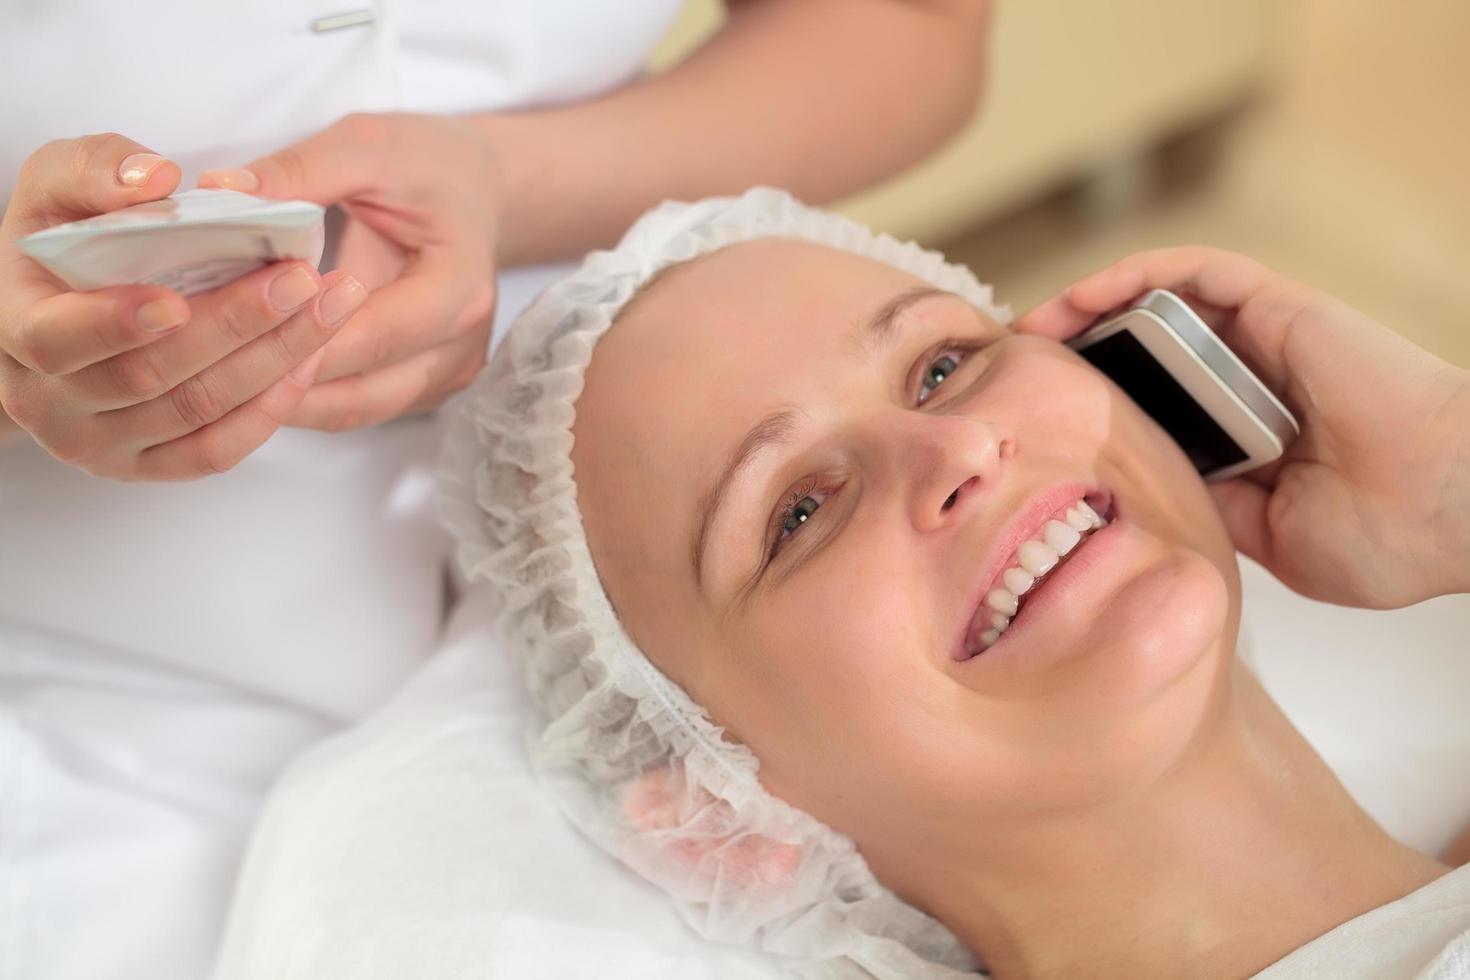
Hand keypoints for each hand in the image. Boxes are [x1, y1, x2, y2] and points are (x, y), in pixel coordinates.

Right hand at [0, 133, 366, 479]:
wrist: (61, 312)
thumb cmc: (65, 241)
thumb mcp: (60, 184)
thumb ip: (96, 170)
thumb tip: (155, 180)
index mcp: (17, 327)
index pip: (59, 339)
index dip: (117, 324)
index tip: (177, 300)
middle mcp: (50, 401)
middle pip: (151, 377)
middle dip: (235, 326)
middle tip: (301, 278)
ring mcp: (100, 444)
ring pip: (197, 412)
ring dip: (273, 360)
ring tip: (328, 306)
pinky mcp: (150, 466)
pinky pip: (216, 452)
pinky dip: (269, 409)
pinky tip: (308, 359)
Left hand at [200, 112, 500, 430]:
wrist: (480, 192)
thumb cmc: (430, 165)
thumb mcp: (369, 146)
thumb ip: (300, 171)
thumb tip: (220, 192)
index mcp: (459, 286)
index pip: (374, 335)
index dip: (300, 341)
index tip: (227, 331)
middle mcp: (460, 344)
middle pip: (362, 391)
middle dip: (280, 384)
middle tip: (200, 367)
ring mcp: (446, 374)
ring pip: (354, 410)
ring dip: (285, 401)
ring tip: (215, 375)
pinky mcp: (424, 385)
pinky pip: (356, 404)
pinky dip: (304, 394)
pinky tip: (252, 370)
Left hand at [1015, 246, 1469, 607]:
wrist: (1455, 511)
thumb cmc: (1386, 536)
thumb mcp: (1265, 537)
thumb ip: (1209, 504)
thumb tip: (1141, 494)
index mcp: (1248, 435)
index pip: (1155, 405)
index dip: (1094, 406)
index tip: (1032, 422)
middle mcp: (1251, 380)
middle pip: (1145, 350)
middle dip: (1076, 355)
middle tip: (1012, 372)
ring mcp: (1264, 341)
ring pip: (1159, 304)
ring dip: (1087, 309)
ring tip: (1026, 331)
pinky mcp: (1280, 308)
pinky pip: (1195, 273)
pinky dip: (1134, 276)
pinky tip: (1079, 299)